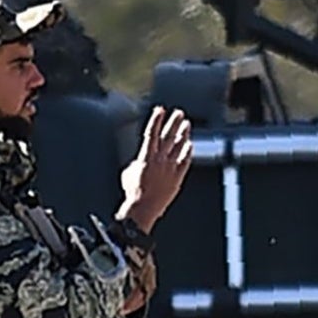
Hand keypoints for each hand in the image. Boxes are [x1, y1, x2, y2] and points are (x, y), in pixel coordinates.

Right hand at [119, 106, 192, 231]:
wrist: (143, 208)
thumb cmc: (133, 192)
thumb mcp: (128, 173)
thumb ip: (136, 164)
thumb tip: (139, 162)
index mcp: (146, 156)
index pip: (151, 133)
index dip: (156, 120)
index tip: (160, 109)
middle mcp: (159, 159)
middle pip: (168, 136)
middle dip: (173, 123)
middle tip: (179, 113)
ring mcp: (170, 168)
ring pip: (178, 146)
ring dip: (183, 134)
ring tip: (186, 125)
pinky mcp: (177, 177)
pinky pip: (184, 162)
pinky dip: (187, 152)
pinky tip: (190, 146)